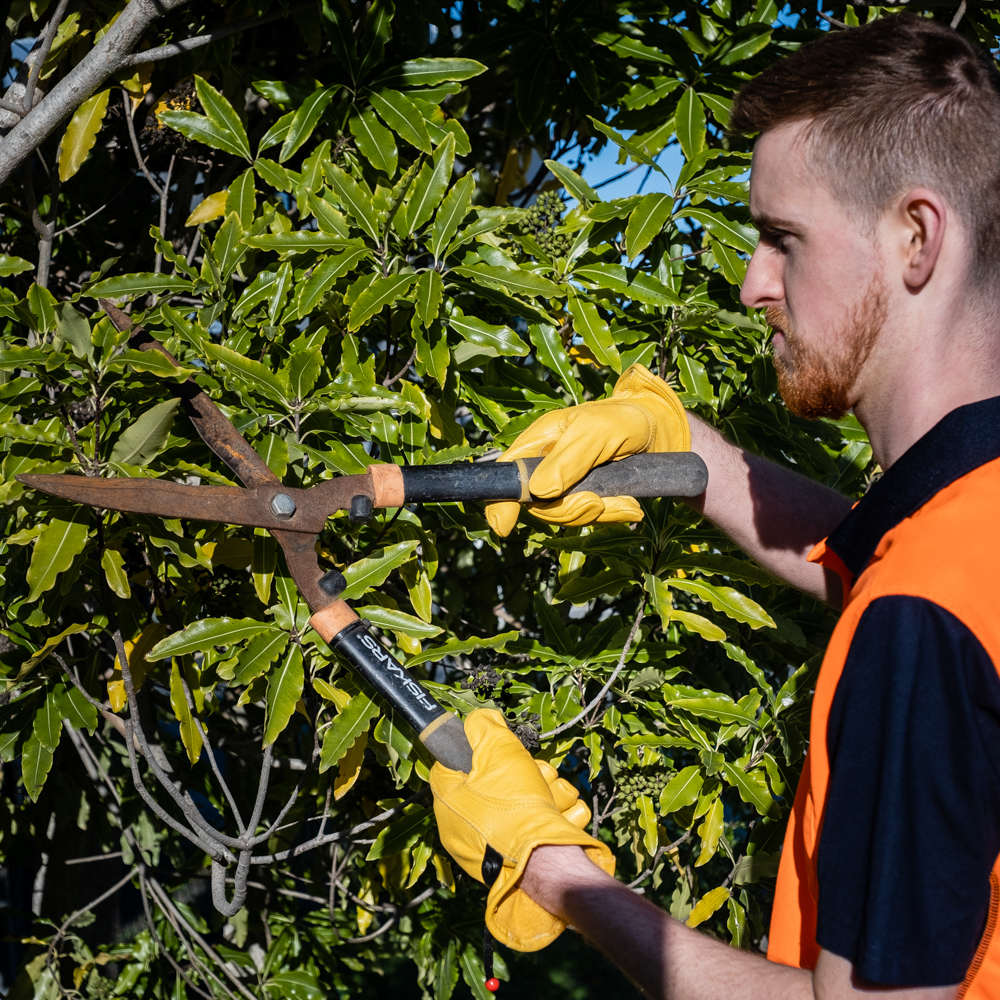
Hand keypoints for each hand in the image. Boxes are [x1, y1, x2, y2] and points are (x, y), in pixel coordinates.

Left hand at [430, 709, 614, 950]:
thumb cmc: (514, 806)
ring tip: (552, 800)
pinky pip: (540, 824)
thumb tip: (480, 718)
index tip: (503, 750)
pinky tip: (559, 816)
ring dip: (548, 791)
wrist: (545, 861)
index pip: (457, 762)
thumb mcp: (497, 751)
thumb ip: (484, 728)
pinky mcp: (522, 858)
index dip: (484, 750)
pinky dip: (556, 815)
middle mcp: (466, 827)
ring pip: (526, 799)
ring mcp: (493, 845)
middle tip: (535, 776)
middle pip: (500, 780)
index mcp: (450, 802)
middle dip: (528, 772)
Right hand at [485, 364, 689, 535]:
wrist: (660, 433)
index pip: (507, 474)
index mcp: (539, 442)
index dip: (500, 502)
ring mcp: (566, 485)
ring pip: (565, 516)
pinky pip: (589, 519)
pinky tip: (629, 504)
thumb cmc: (624, 420)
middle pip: (537, 505)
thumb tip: (540, 491)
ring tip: (624, 500)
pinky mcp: (587, 498)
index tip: (504, 526)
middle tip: (597, 501)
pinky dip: (612, 515)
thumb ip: (569, 460)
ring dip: (598, 513)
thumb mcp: (598, 432)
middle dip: (569, 510)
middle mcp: (546, 466)